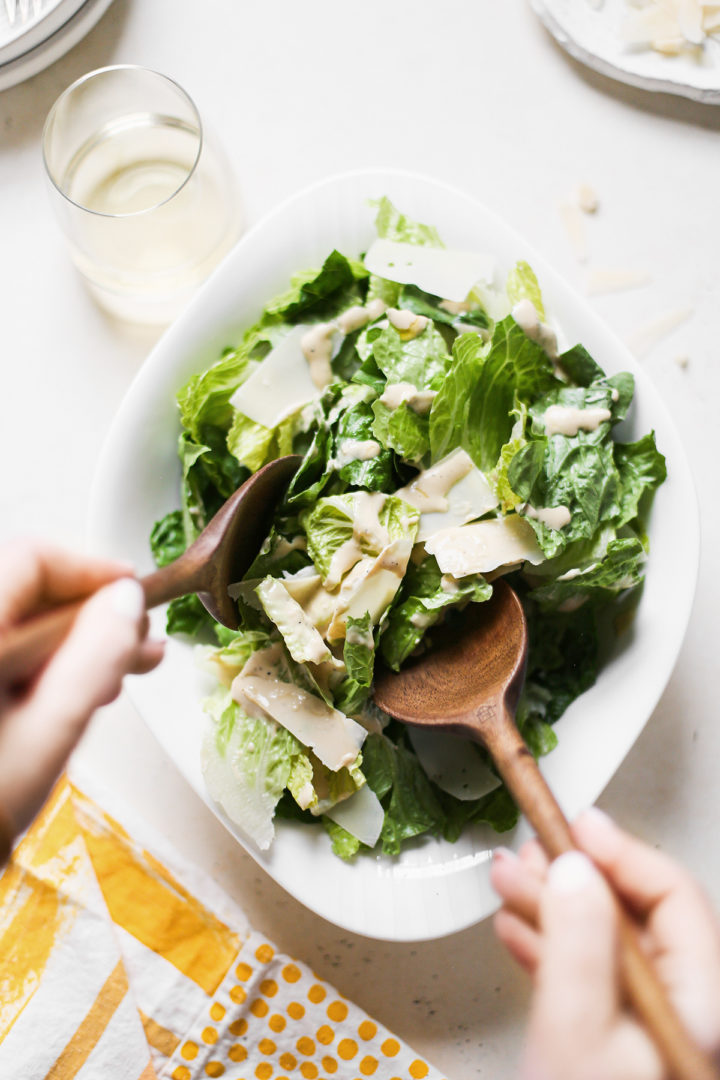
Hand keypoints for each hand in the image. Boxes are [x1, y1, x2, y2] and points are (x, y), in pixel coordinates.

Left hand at [0, 540, 163, 838]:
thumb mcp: (48, 735)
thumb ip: (93, 659)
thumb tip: (127, 602)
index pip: (32, 559)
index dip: (92, 570)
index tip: (136, 596)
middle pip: (26, 588)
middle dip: (90, 612)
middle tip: (140, 644)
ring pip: (18, 622)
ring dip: (71, 641)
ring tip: (117, 677)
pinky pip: (6, 652)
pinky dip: (42, 664)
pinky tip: (73, 693)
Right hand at [490, 809, 719, 1079]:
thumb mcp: (574, 1028)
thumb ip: (577, 942)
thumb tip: (575, 868)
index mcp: (700, 1005)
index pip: (675, 897)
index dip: (623, 854)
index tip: (578, 827)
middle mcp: (683, 1011)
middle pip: (638, 915)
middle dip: (576, 876)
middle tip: (535, 850)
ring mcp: (649, 1026)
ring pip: (608, 941)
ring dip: (554, 905)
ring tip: (510, 881)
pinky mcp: (616, 1043)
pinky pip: (592, 974)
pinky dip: (552, 945)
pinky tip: (518, 928)